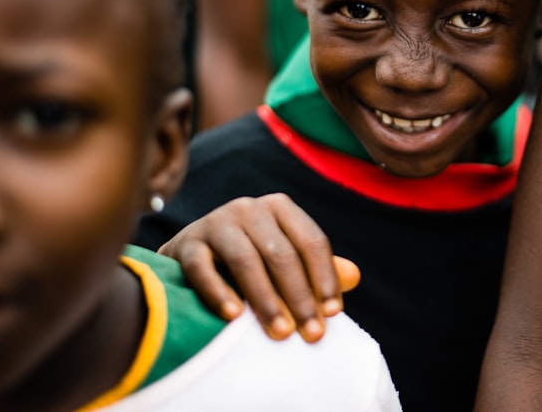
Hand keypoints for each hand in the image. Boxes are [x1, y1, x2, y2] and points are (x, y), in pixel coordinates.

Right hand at [158, 193, 358, 341]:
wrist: (188, 257)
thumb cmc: (248, 259)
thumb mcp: (283, 256)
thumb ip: (316, 266)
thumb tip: (354, 277)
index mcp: (280, 207)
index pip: (311, 241)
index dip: (324, 278)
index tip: (333, 314)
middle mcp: (249, 208)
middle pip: (281, 253)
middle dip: (300, 297)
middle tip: (310, 334)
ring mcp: (216, 222)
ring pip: (245, 261)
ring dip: (266, 300)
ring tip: (280, 332)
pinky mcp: (187, 243)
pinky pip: (203, 269)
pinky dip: (219, 292)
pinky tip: (234, 317)